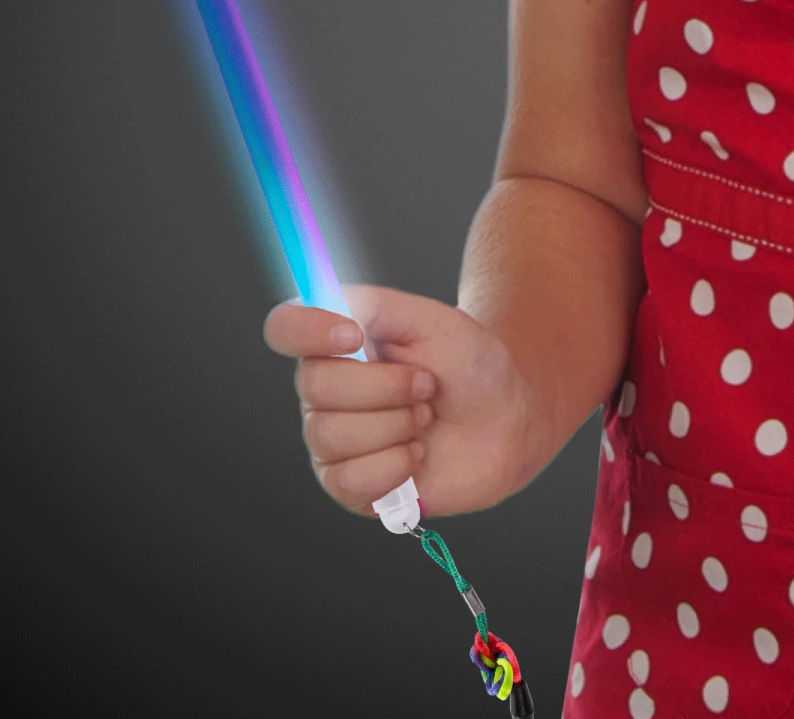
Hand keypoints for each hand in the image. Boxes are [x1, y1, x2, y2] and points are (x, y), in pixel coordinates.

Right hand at [264, 284, 532, 519]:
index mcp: (337, 342)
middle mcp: (325, 391)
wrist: (508, 419)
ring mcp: (334, 440)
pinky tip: (418, 454)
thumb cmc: (470, 365)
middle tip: (425, 384)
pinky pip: (349, 480)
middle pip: (313, 385)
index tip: (355, 335)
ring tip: (425, 416)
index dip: (306, 330)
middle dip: (385, 385)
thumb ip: (376, 305)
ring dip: (396, 424)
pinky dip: (396, 464)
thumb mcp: (432, 319)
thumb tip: (330, 306)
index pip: (284, 327)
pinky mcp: (351, 487)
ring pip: (332, 435)